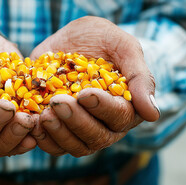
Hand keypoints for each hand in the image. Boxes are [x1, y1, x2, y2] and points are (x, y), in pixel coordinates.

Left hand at [30, 16, 159, 156]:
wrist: (68, 38)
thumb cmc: (101, 39)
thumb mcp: (122, 46)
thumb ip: (139, 76)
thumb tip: (153, 115)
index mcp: (126, 106)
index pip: (119, 116)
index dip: (103, 108)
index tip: (86, 94)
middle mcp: (105, 123)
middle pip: (96, 136)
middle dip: (76, 121)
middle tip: (58, 102)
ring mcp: (81, 128)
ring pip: (75, 145)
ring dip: (59, 133)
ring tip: (44, 114)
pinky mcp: (59, 127)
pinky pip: (52, 144)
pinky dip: (42, 137)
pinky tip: (33, 122)